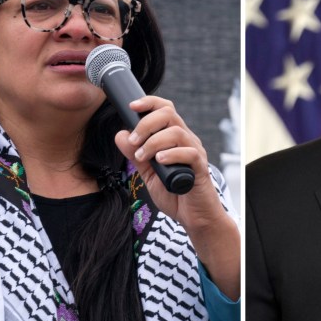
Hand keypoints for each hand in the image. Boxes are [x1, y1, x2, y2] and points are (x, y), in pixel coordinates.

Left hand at [114, 95, 239, 298]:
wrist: (194, 218)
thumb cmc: (175, 193)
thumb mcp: (148, 173)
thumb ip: (135, 155)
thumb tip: (120, 135)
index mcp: (174, 138)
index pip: (165, 109)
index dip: (149, 102)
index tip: (131, 106)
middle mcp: (186, 140)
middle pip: (169, 114)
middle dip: (146, 123)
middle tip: (134, 141)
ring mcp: (195, 153)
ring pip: (176, 131)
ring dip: (153, 142)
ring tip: (142, 158)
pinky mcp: (200, 168)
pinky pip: (189, 153)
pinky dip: (171, 154)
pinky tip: (159, 161)